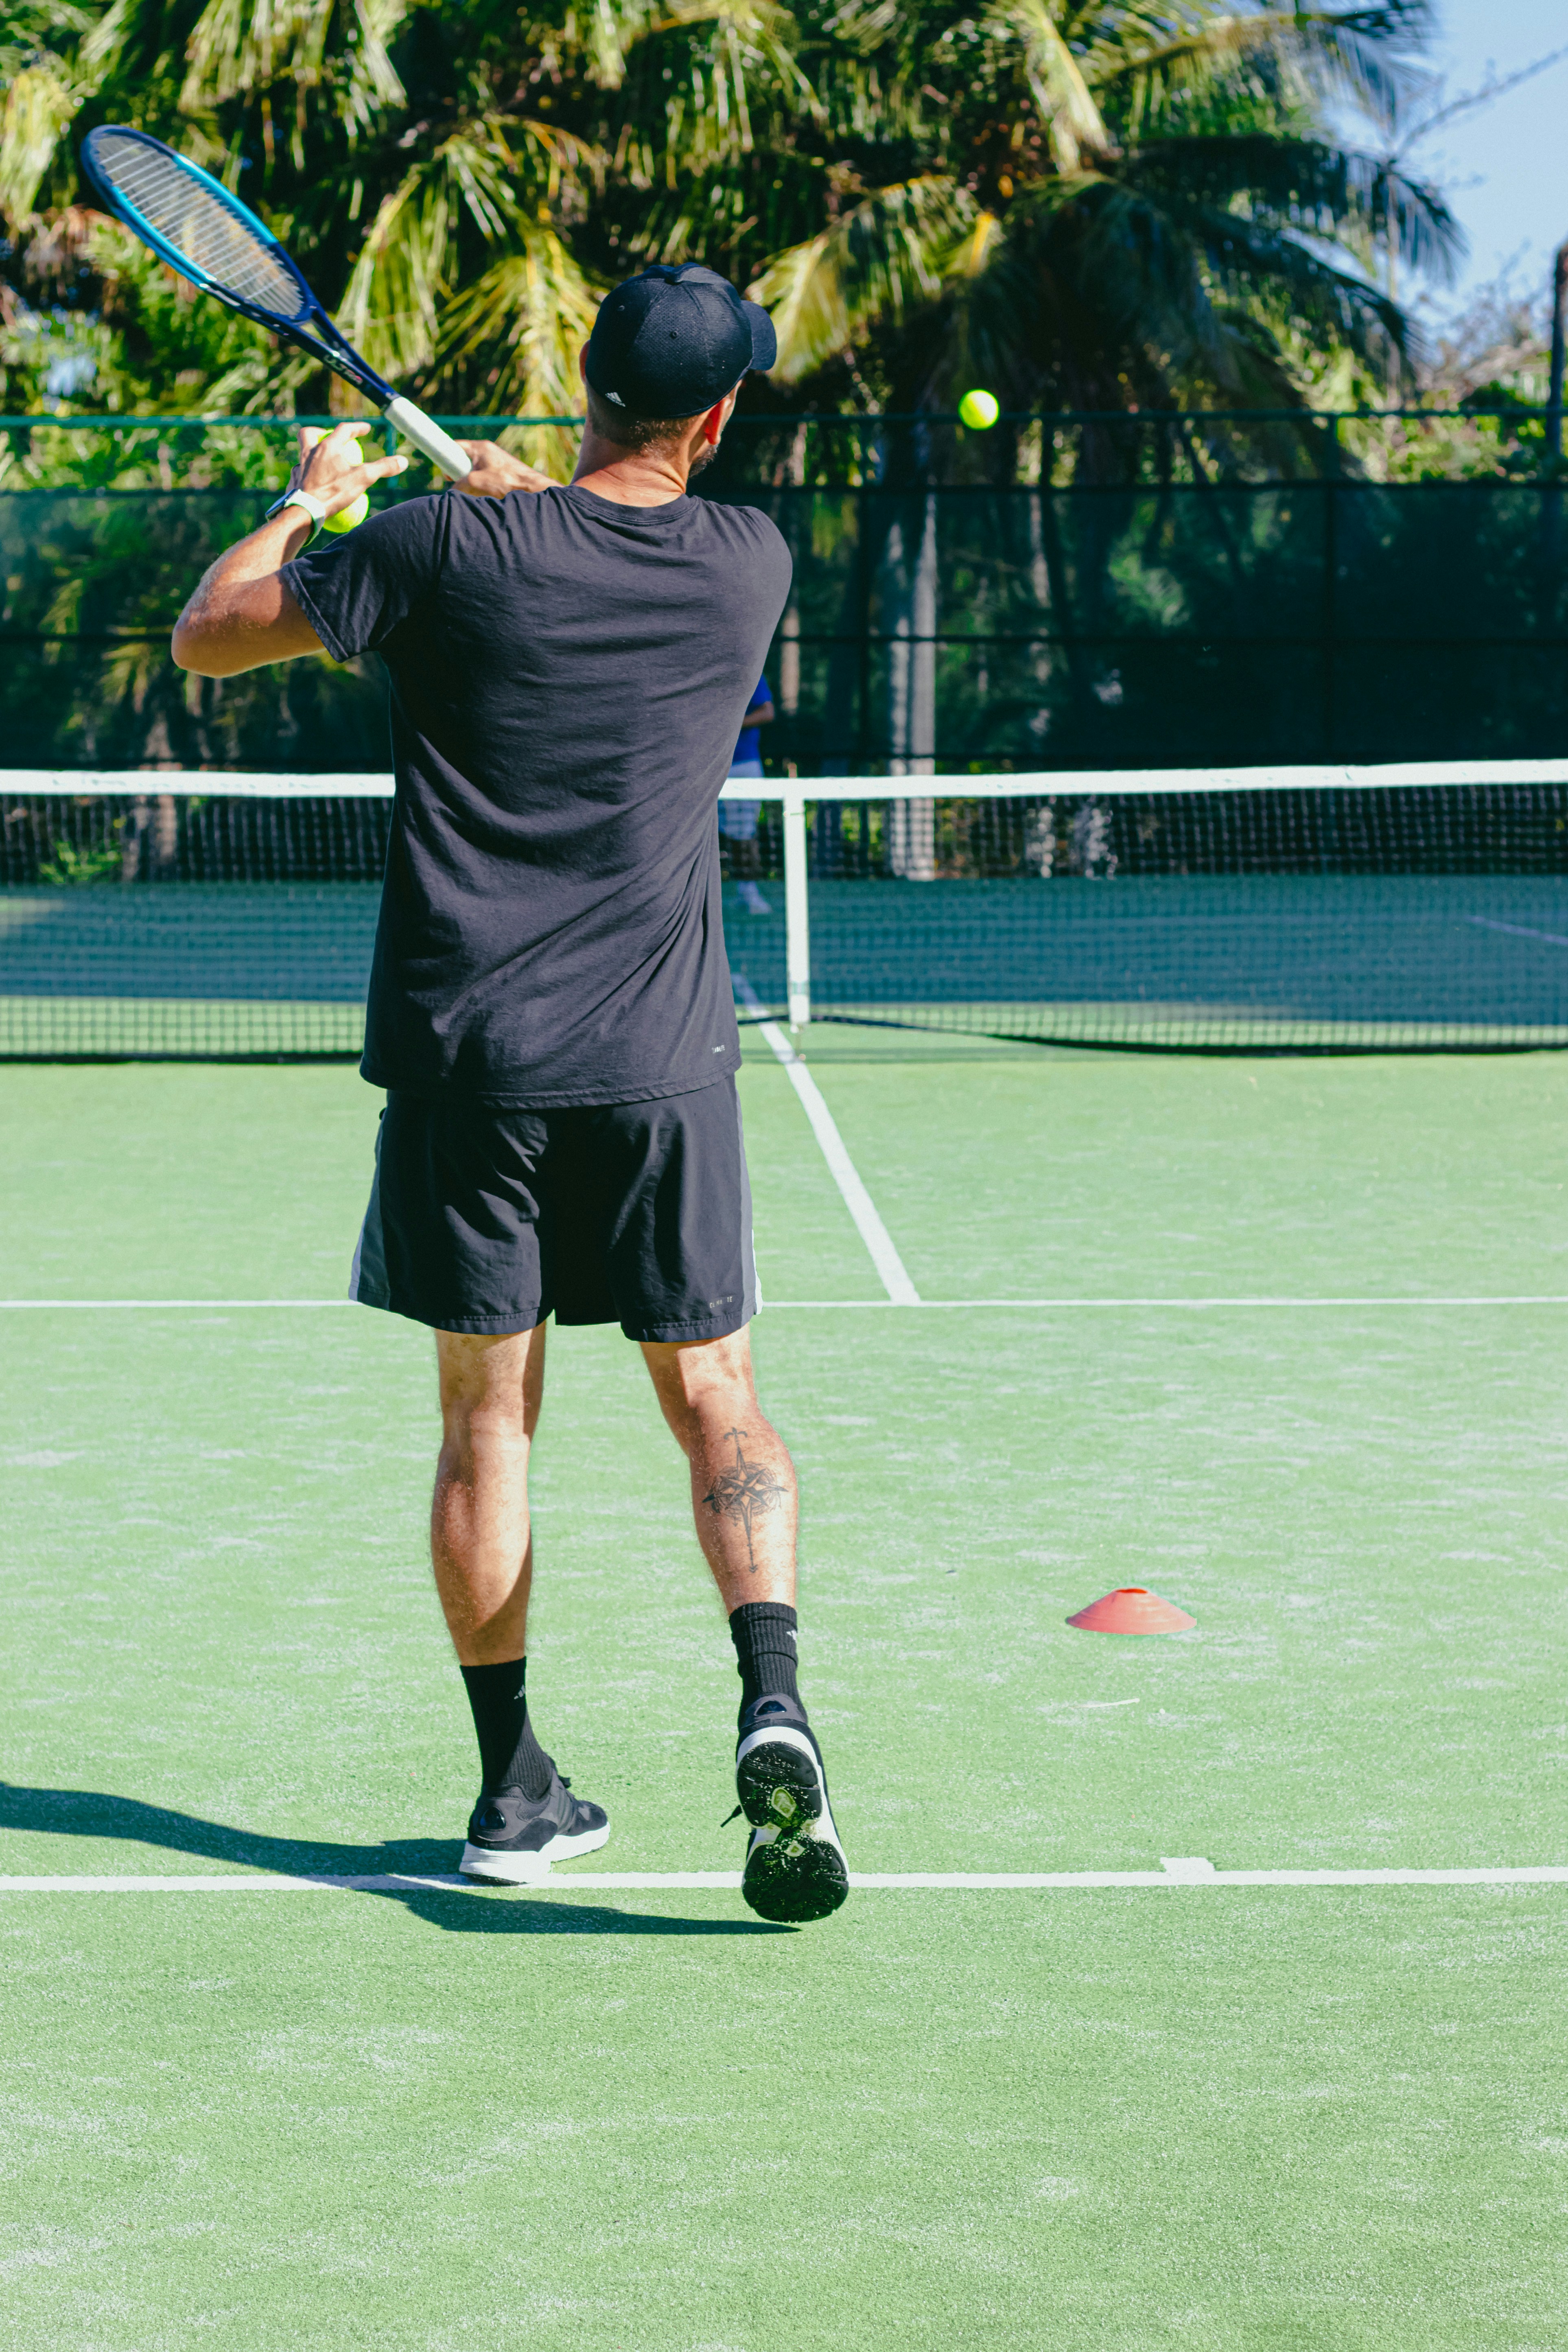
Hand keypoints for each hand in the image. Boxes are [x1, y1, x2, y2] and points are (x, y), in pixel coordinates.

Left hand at [292, 422, 408, 518]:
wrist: (304, 511)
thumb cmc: (333, 492)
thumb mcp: (363, 479)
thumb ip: (383, 468)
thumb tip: (403, 461)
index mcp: (327, 447)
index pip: (343, 430)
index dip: (356, 428)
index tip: (366, 429)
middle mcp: (310, 453)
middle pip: (309, 433)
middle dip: (319, 431)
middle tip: (328, 437)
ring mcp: (299, 467)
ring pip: (303, 454)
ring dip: (312, 454)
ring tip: (322, 463)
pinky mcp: (293, 482)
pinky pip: (300, 474)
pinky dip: (307, 475)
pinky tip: (314, 484)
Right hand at [449, 440, 554, 497]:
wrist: (532, 489)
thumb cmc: (506, 481)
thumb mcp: (476, 482)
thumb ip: (459, 484)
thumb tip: (452, 492)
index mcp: (481, 447)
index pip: (456, 446)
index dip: (446, 455)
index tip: (442, 467)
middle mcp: (488, 452)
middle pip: (464, 460)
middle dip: (459, 473)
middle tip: (456, 483)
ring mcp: (496, 463)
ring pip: (475, 472)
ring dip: (471, 482)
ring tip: (474, 492)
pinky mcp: (502, 474)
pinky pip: (485, 479)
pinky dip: (481, 487)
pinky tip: (484, 496)